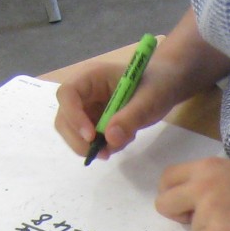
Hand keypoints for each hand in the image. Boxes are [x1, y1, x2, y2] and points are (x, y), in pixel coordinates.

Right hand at [53, 54, 189, 160]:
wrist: (165, 86)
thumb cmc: (157, 84)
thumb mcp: (150, 99)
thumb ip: (131, 117)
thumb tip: (110, 139)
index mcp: (92, 77)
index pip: (67, 94)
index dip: (73, 116)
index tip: (91, 136)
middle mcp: (84, 93)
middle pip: (64, 118)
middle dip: (79, 139)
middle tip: (104, 153)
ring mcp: (88, 109)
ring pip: (74, 133)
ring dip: (92, 146)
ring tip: (121, 143)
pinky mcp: (95, 123)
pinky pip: (90, 141)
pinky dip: (104, 146)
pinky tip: (124, 138)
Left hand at [155, 158, 229, 230]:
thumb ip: (211, 180)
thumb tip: (194, 200)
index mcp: (206, 166)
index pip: (167, 178)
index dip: (171, 194)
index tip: (184, 204)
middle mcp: (203, 184)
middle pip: (164, 204)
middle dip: (176, 216)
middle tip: (197, 220)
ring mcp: (210, 208)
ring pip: (189, 230)